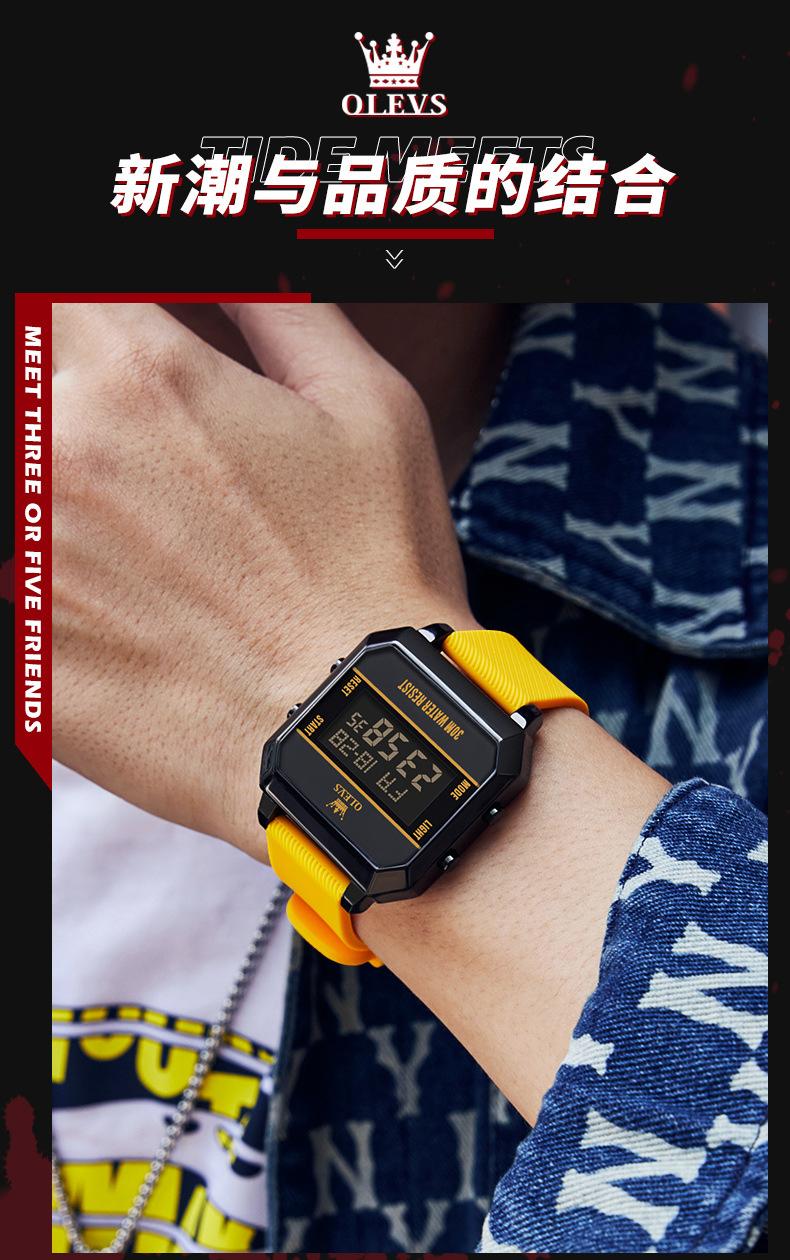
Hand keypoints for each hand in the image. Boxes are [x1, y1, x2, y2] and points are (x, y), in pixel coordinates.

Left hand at [53, 303, 475, 858]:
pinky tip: (114, 595)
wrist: (352, 735)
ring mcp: (26, 553)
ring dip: (60, 490)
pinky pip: (11, 579)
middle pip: (26, 375)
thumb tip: (229, 263)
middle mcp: (61, 449)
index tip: (120, 357)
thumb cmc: (372, 575)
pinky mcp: (22, 640)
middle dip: (75, 405)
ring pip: (19, 478)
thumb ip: (276, 305)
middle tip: (144, 466)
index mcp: (145, 374)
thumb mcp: (365, 406)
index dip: (86, 322)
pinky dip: (45, 572)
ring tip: (139, 539)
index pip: (56, 294)